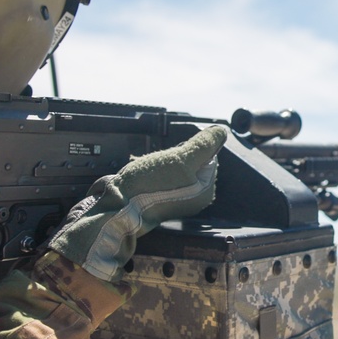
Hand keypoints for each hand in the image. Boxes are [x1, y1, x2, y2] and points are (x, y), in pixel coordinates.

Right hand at [45, 126, 226, 280]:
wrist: (115, 207)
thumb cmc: (149, 186)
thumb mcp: (183, 158)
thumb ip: (205, 144)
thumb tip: (222, 131)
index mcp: (204, 191)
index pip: (209, 157)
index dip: (191, 149)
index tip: (176, 155)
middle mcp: (192, 199)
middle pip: (190, 162)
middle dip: (174, 157)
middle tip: (160, 164)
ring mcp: (173, 200)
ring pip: (172, 167)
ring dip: (160, 163)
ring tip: (149, 170)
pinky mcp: (156, 200)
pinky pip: (158, 177)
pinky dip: (150, 172)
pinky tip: (141, 176)